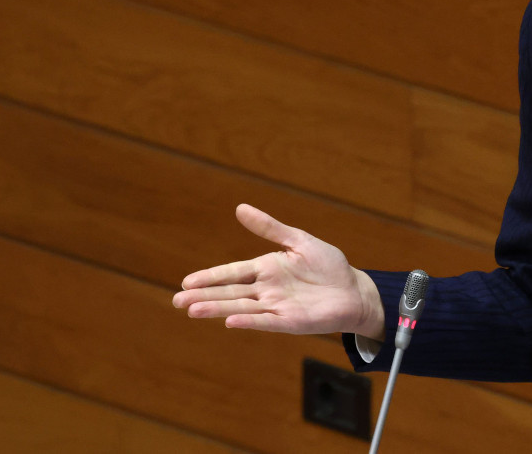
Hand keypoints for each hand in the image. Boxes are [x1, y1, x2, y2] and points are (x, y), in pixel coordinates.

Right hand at [172, 204, 384, 337]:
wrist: (354, 290)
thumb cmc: (328, 266)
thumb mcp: (298, 240)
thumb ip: (270, 227)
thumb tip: (240, 209)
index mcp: (266, 269)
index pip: (231, 272)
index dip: (209, 277)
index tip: (186, 282)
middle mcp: (266, 289)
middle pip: (229, 293)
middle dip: (203, 296)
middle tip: (177, 302)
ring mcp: (276, 306)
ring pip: (240, 307)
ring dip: (217, 309)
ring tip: (193, 311)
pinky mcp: (290, 321)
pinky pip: (266, 321)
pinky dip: (249, 321)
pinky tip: (230, 322)